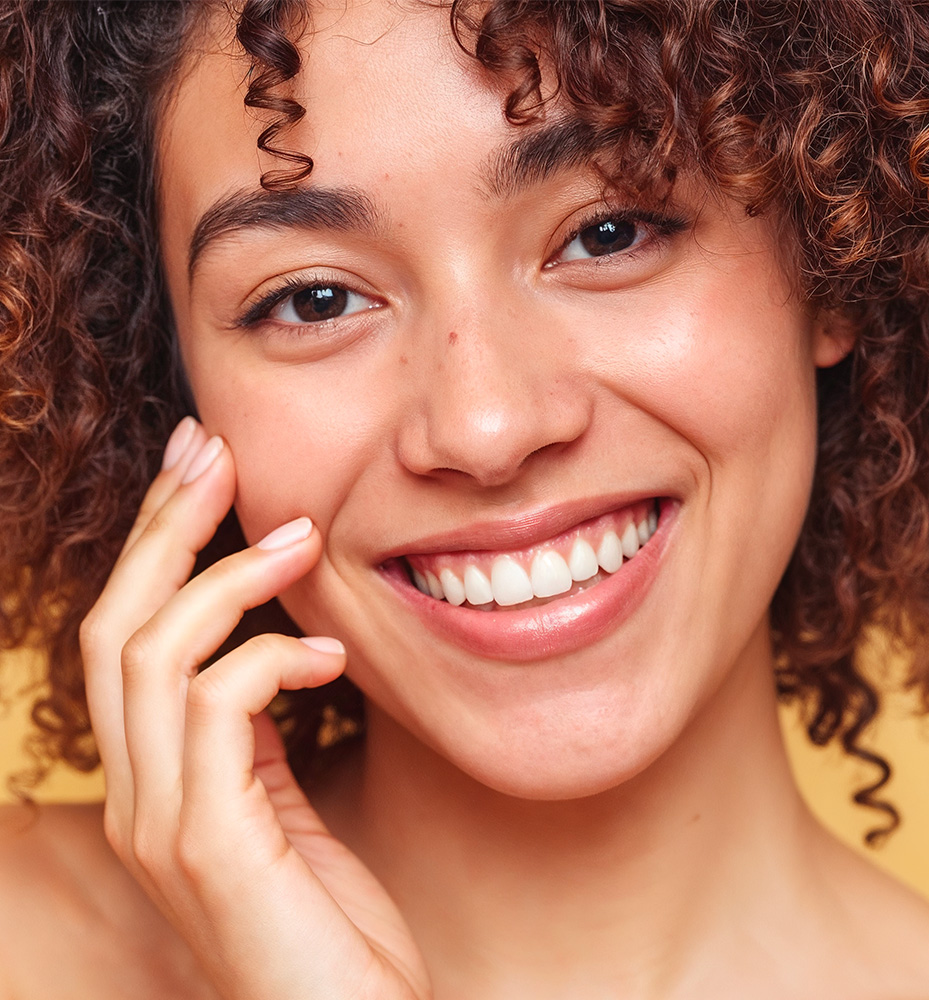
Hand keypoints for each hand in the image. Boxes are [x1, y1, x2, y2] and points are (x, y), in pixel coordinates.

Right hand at [80, 417, 430, 999]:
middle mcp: (136, 798)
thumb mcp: (285, 808)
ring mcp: (162, 825)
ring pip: (151, 655)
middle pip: (117, 625)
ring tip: (299, 539)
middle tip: (215, 452)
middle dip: (165, 527)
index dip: (156, 541)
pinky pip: (217, 711)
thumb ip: (257, 735)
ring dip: (225, 580)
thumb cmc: (329, 922)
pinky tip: (331, 656)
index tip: (200, 465)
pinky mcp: (208, 845)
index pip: (125, 634)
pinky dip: (271, 660)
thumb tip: (271, 645)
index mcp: (153, 781)